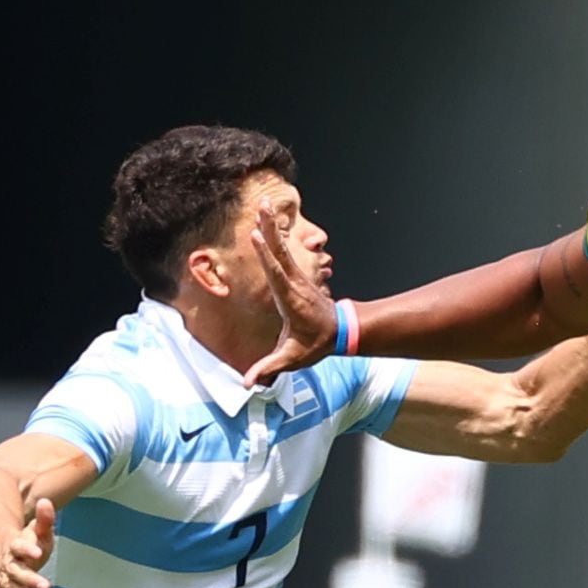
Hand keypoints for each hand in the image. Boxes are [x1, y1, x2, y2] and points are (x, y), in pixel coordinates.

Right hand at [0, 498, 55, 587]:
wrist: (9, 552)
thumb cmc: (29, 542)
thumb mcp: (38, 530)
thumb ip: (44, 519)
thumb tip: (46, 502)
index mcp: (15, 545)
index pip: (18, 546)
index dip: (27, 548)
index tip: (38, 552)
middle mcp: (7, 561)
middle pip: (15, 571)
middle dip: (30, 579)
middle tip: (46, 586)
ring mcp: (3, 575)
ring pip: (10, 586)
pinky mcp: (2, 587)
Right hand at [243, 199, 337, 386]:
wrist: (340, 332)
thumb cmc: (315, 344)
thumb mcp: (293, 358)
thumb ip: (271, 368)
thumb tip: (248, 383)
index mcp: (290, 298)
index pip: (275, 274)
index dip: (265, 255)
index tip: (255, 236)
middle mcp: (293, 283)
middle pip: (280, 252)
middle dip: (270, 229)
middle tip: (263, 206)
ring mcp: (297, 277)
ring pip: (282, 248)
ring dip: (272, 227)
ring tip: (264, 205)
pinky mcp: (296, 276)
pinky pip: (284, 252)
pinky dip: (275, 236)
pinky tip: (270, 223)